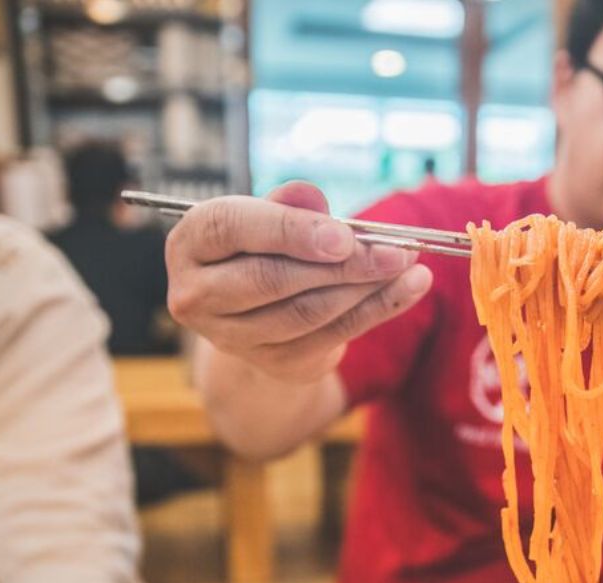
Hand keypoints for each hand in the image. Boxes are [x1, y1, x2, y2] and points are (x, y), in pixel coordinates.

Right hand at [166, 182, 432, 381]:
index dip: (292, 231)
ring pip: (307, 313)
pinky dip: (377, 311)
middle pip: (273, 279)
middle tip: (396, 249)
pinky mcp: (272, 363)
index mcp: (191, 243)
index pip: (234, 228)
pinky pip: (332, 336)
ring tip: (409, 264)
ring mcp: (231, 337)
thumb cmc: (263, 247)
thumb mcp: (269, 215)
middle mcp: (197, 295)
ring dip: (366, 288)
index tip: (345, 235)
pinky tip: (411, 287)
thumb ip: (289, 205)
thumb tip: (314, 200)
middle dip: (342, 264)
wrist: (255, 312)